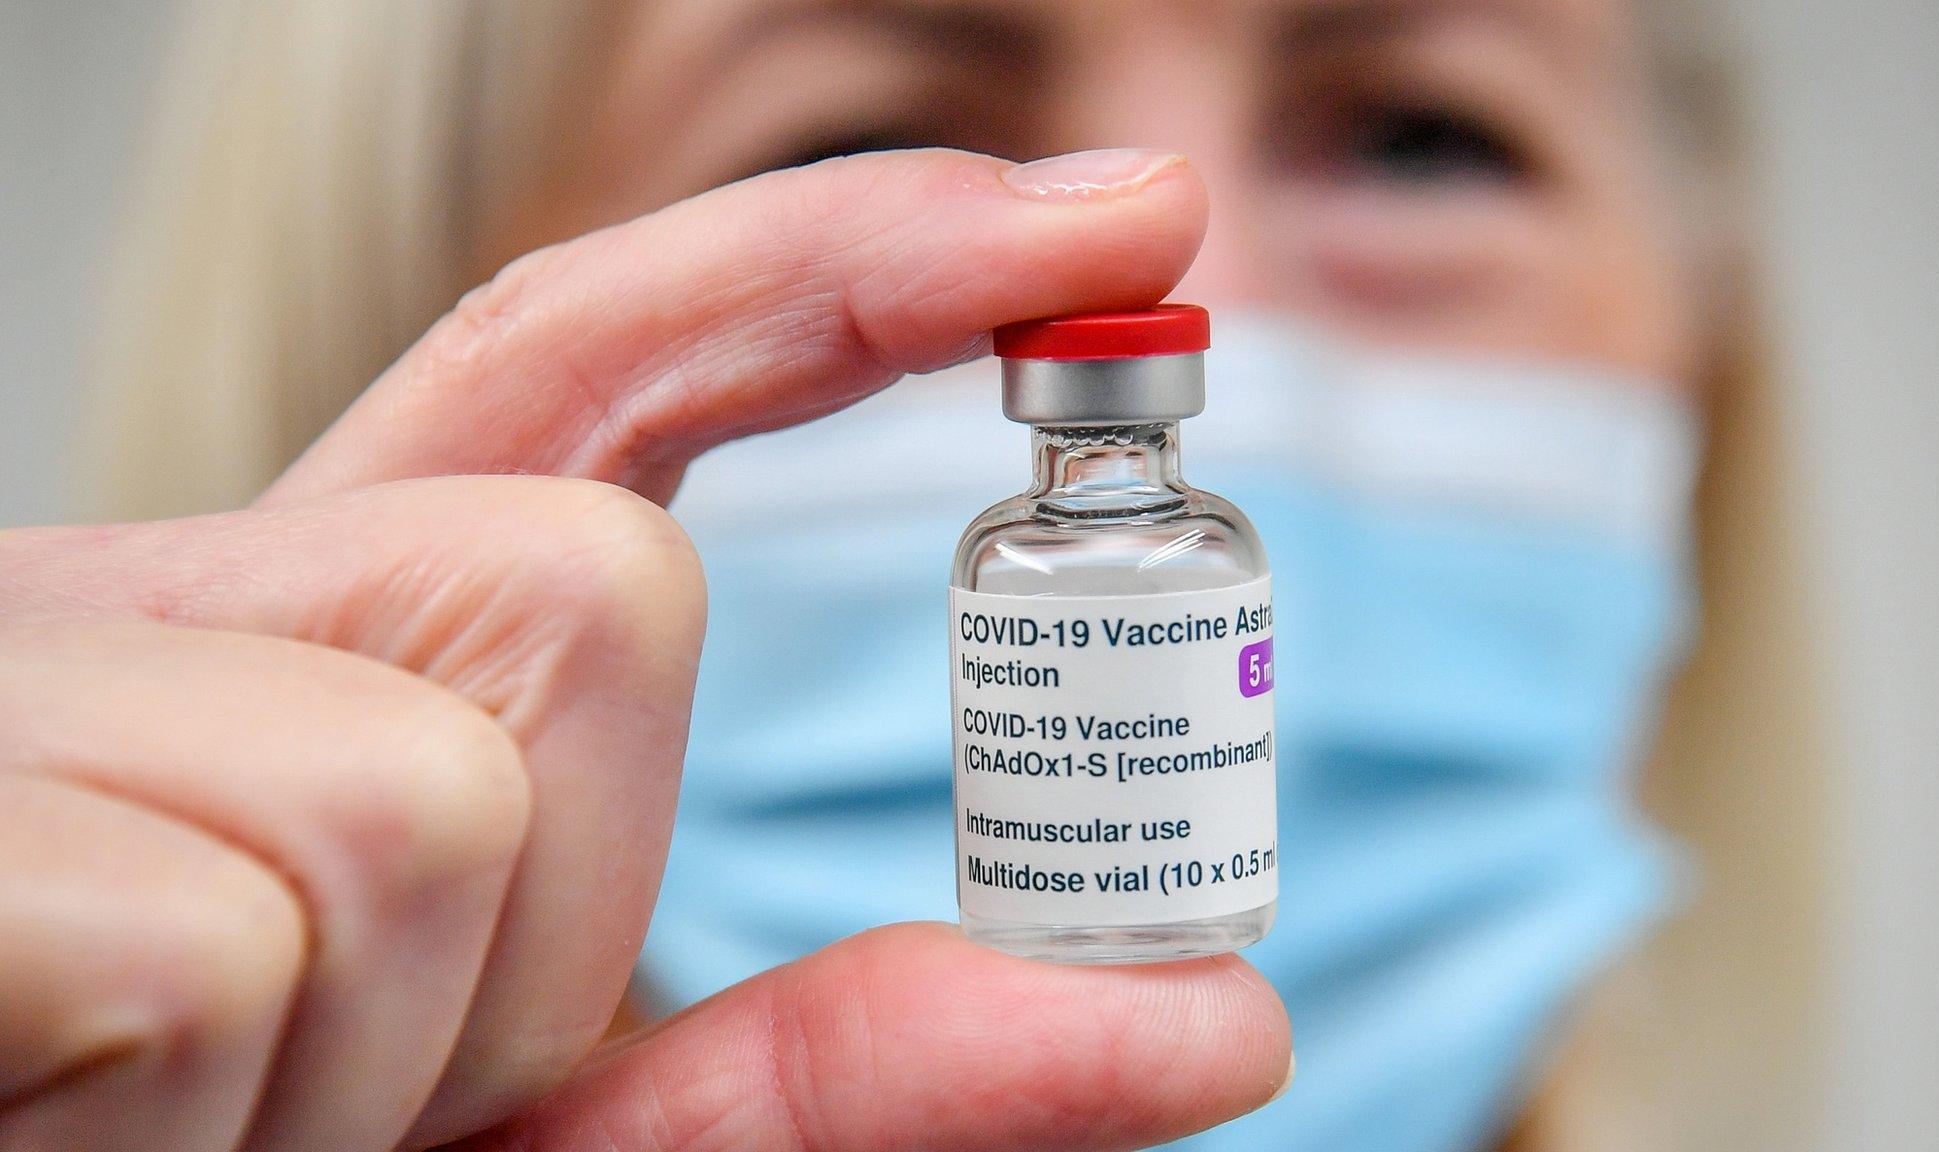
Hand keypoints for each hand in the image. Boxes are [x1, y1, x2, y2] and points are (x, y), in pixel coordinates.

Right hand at [0, 149, 1290, 1151]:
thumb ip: (838, 1073)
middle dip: (566, 907)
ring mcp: (19, 679)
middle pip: (590, 589)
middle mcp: (139, 603)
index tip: (1107, 225)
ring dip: (395, 1052)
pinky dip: (222, 1110)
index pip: (581, 371)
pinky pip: (246, 928)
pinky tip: (89, 1133)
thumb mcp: (565, 1147)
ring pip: (437, 789)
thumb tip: (1217, 1017)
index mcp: (279, 645)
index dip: (836, 274)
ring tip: (210, 1135)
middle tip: (368, 1087)